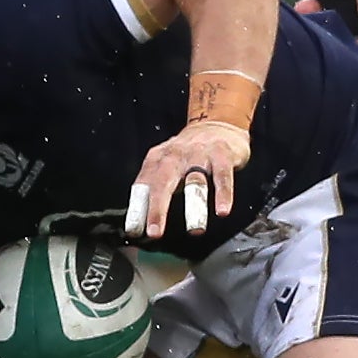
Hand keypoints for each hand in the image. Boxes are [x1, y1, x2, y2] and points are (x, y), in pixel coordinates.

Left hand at [128, 117, 252, 238]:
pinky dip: (223, 194)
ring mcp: (199, 154)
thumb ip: (154, 191)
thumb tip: (139, 227)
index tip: (134, 231)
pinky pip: (222, 176)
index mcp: (157, 159)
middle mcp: (175, 155)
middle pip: (163, 182)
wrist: (217, 125)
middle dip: (157, 208)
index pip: (143, 185)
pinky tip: (222, 211)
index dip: (138, 208)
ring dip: (195, 206)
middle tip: (155, 232)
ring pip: (195, 180)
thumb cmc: (188, 155)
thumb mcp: (166, 167)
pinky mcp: (222, 154)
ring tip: (195, 230)